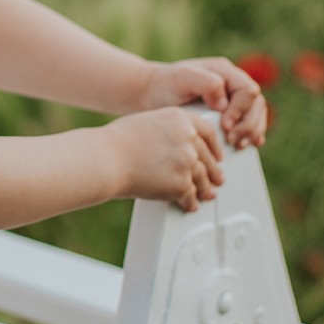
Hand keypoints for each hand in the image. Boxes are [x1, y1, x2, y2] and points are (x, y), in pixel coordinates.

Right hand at [104, 107, 223, 212]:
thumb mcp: (146, 122)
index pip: (208, 132)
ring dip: (206, 189)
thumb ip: (167, 131)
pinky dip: (190, 202)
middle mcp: (188, 139)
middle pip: (208, 158)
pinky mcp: (181, 185)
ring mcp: (187, 162)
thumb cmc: (116, 141)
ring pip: (203, 179)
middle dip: (213, 171)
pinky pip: (191, 196)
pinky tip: (189, 204)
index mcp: (181, 119)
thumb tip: (174, 147)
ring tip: (206, 194)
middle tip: (216, 178)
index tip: (217, 154)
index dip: (214, 146)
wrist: (107, 159)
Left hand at [134, 57, 267, 150]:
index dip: (240, 110)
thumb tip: (225, 103)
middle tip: (232, 141)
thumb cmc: (165, 85)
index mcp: (225, 72)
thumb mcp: (181, 79)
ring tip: (238, 145)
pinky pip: (249, 123)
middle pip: (256, 104)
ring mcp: (233, 99)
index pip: (247, 90)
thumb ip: (206, 83)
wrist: (151, 95)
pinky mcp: (230, 113)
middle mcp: (233, 84)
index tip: (224, 125)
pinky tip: (245, 145)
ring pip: (257, 114)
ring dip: (252, 132)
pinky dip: (250, 134)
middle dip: (248, 125)